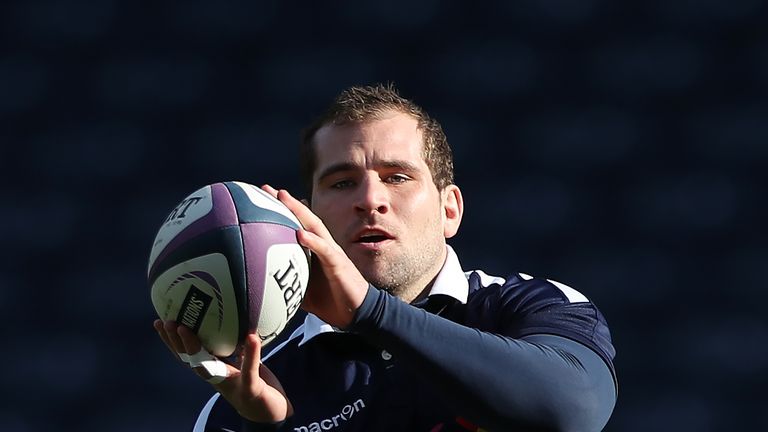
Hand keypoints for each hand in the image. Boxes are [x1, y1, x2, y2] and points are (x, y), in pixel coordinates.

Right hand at [153, 319, 292, 422]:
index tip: (159, 322)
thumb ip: (237, 344)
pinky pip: (249, 370)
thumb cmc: (255, 384)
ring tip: (185, 329)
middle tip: (167, 323)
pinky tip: (252, 337)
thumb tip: (233, 315)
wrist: (270, 413)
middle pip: (190, 360)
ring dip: (194, 348)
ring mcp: (231, 385)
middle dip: (176, 342)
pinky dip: (251, 353)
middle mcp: (217, 378)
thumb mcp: (243, 361)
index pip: (188, 354)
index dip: (172, 340)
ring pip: (206, 367)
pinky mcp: (250, 389)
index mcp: (214, 368)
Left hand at [262, 185, 368, 327]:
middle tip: (266, 188)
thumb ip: (288, 283)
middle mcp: (324, 245)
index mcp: (315, 250)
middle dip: (286, 202)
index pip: (298, 224)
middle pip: (304, 217)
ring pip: (315, 226)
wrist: (357, 312)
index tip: (262, 197)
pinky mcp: (339, 263)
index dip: (282, 210)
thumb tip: (263, 287)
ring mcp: (332, 252)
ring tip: (284, 198)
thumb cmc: (331, 301)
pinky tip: (300, 233)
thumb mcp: (303, 291)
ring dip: (299, 211)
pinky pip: (325, 249)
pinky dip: (312, 241)